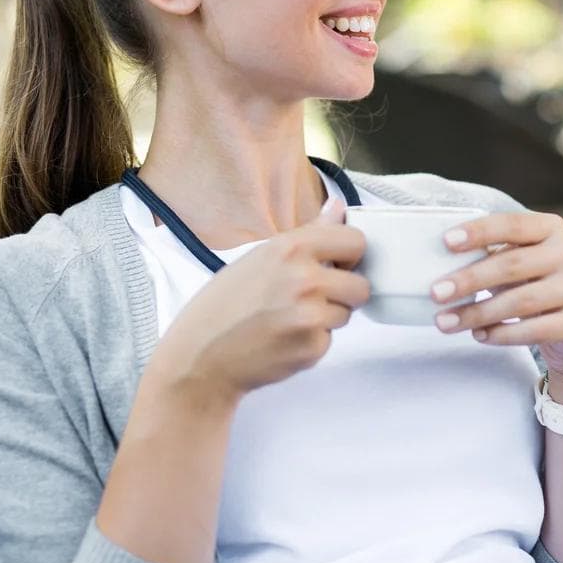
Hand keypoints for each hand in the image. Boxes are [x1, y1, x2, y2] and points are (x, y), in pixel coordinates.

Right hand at [144, 198, 369, 404]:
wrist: (201, 355)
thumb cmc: (225, 304)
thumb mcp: (262, 256)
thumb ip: (308, 234)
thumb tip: (338, 207)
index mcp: (291, 248)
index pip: (356, 241)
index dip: (348, 256)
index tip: (336, 265)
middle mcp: (304, 278)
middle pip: (361, 285)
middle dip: (343, 293)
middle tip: (313, 298)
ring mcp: (310, 315)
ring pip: (346, 314)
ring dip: (326, 318)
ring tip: (289, 319)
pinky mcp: (311, 347)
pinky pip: (329, 340)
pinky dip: (311, 342)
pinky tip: (283, 339)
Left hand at [429, 211, 562, 389]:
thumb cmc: (538, 290)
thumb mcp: (519, 267)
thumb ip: (491, 258)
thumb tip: (438, 264)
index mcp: (551, 229)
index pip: (511, 224)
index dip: (479, 231)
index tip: (446, 241)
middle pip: (511, 264)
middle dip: (469, 279)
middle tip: (436, 292)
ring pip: (520, 301)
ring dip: (477, 312)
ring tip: (445, 322)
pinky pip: (534, 330)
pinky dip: (501, 333)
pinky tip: (479, 335)